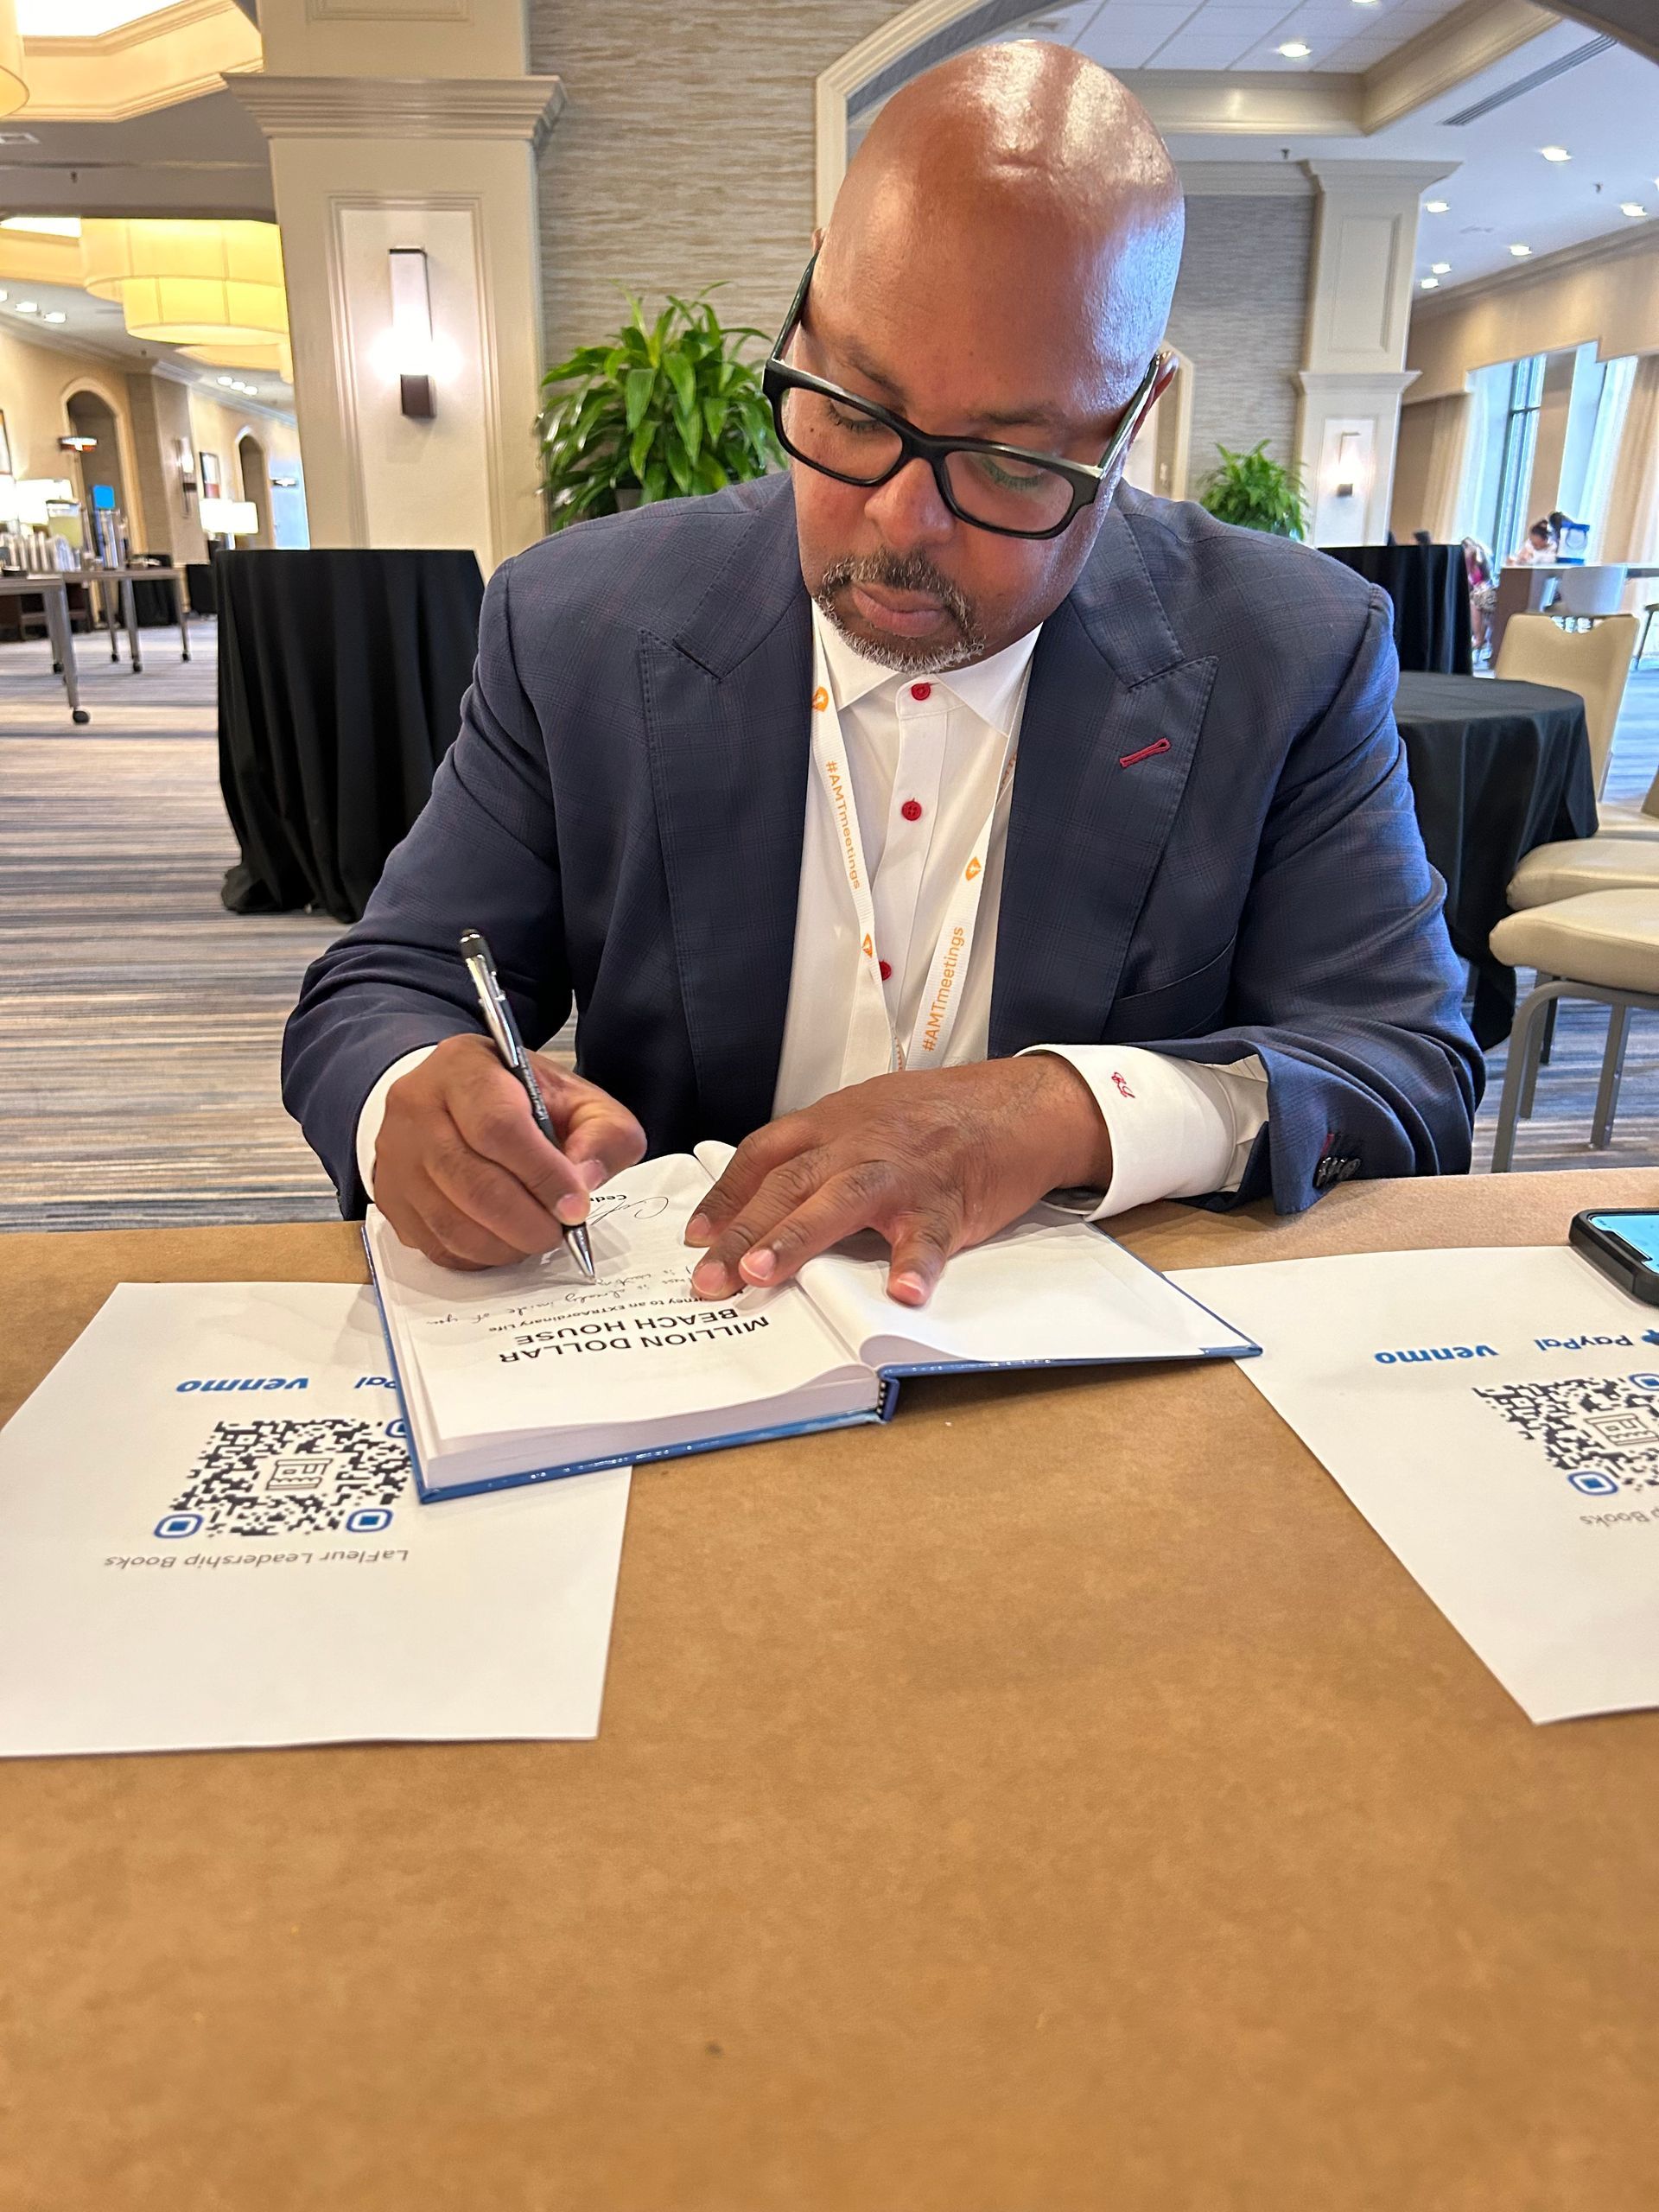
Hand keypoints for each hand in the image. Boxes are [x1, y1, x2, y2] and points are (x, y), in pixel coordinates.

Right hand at [373, 1034, 645, 1268]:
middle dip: (527, 1220)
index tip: (575, 1205)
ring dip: (505, 1244)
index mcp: (465, 1068)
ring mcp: (396, 1155)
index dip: (542, 1174)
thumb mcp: (576, 1097)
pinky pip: (436, 1244)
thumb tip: (583, 1183)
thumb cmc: (517, 1099)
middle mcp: (417, 1107)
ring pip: (451, 1222)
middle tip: (559, 1230)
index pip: (498, 1126)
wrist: (456, 1099)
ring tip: (535, 1236)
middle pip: (472, 1182)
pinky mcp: (390, 1198)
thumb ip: (602, 1133)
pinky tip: (503, 1240)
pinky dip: (479, 1255)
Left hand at [685, 1055, 1111, 1306]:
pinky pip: (927, 1237)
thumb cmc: (937, 1115)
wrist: (1015, 1104)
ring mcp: (901, 1174)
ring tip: (763, 1277)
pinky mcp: (947, 1203)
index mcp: (833, 1123)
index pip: (764, 1157)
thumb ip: (818, 1152)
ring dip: (796, 1239)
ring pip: (840, 1202)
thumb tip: (766, 1197)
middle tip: (709, 1279)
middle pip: (787, 1185)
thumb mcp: (864, 1116)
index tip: (696, 1237)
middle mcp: (858, 1145)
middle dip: (742, 1234)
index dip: (725, 1198)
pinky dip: (914, 1264)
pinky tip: (901, 1293)